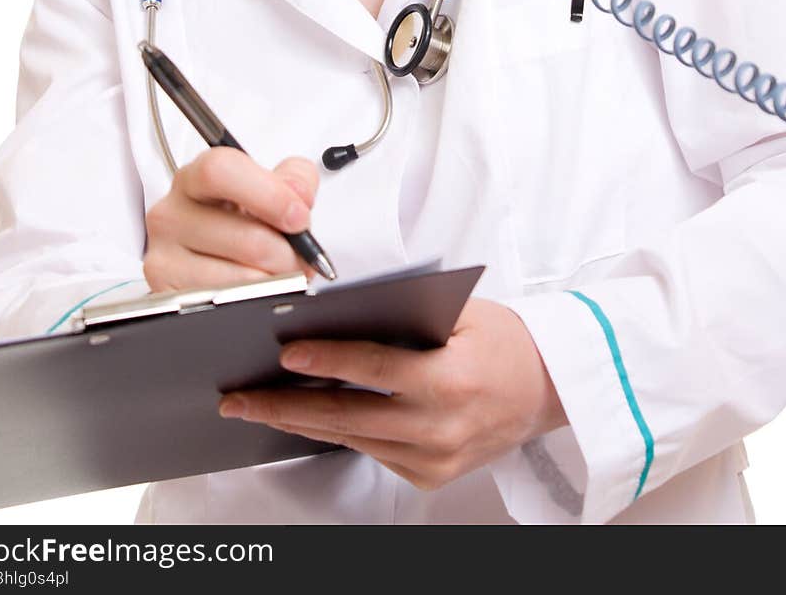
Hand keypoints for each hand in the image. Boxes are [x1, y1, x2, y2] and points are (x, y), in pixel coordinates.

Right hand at [143, 151, 317, 291]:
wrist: (214, 263)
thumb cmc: (241, 222)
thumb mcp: (269, 191)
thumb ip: (294, 180)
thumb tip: (300, 195)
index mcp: (194, 178)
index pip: (221, 171)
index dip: (269, 195)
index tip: (299, 217)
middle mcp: (170, 214)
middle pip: (245, 238)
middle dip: (286, 254)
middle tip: (300, 258)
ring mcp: (163, 258)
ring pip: (241, 278)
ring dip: (275, 282)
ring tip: (280, 275)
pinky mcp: (168, 295)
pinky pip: (226, 305)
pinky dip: (255, 301)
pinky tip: (256, 291)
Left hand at [218, 297, 567, 489]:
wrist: (547, 390)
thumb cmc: (505, 340)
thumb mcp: (462, 314)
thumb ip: (406, 314)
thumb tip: (338, 309)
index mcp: (452, 380)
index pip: (376, 369)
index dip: (328, 360)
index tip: (286, 354)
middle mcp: (441, 427)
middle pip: (348, 416)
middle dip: (285, 406)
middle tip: (239, 397)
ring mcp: (434, 459)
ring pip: (351, 438)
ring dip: (299, 422)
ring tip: (254, 407)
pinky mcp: (429, 476)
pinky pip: (370, 451)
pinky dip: (335, 432)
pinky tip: (302, 416)